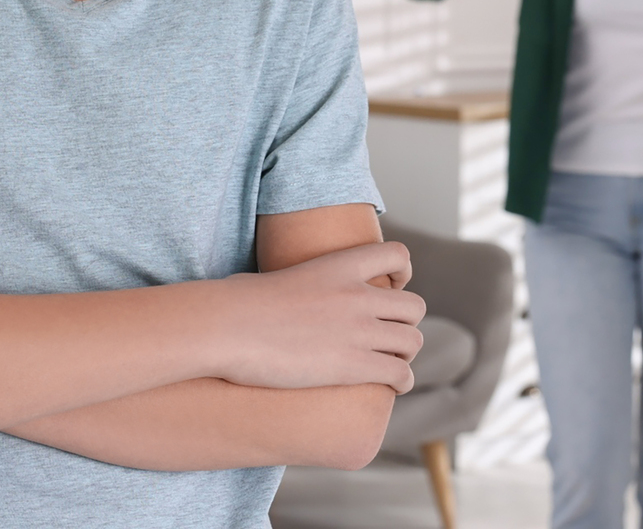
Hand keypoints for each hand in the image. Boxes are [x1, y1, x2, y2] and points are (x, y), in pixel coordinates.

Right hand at [210, 241, 425, 394]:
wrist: (228, 327)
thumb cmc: (238, 304)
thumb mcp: (275, 277)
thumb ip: (292, 282)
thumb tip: (266, 292)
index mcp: (341, 265)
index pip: (397, 254)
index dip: (403, 273)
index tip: (394, 288)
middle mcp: (357, 295)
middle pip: (414, 307)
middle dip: (405, 323)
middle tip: (388, 337)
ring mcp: (358, 330)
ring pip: (412, 342)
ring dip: (405, 355)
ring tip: (391, 364)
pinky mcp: (352, 365)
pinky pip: (399, 373)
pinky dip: (401, 382)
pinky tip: (392, 387)